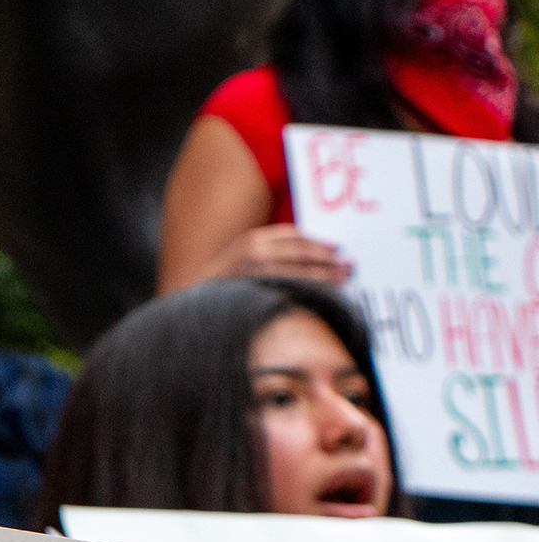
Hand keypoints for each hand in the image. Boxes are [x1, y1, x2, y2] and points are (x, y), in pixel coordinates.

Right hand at [207, 223, 350, 284]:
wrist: (193, 304)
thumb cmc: (227, 282)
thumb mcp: (243, 258)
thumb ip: (270, 253)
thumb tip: (312, 253)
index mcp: (250, 242)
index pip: (290, 237)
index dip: (316, 242)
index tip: (336, 249)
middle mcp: (250, 255)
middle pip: (297, 253)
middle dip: (325, 259)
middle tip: (348, 265)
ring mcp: (250, 276)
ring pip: (295, 273)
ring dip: (322, 276)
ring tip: (342, 279)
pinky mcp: (251, 295)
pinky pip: (286, 292)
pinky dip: (306, 293)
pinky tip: (321, 296)